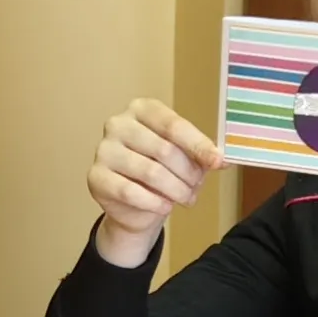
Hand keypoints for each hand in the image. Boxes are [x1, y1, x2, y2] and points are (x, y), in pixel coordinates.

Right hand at [87, 98, 218, 268]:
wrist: (131, 202)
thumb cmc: (160, 170)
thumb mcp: (184, 156)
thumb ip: (200, 154)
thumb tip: (221, 160)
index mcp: (142, 109)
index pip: (174, 125)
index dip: (199, 145)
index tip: (218, 162)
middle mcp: (118, 124)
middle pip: (164, 150)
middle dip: (187, 173)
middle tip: (196, 188)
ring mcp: (103, 150)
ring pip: (150, 172)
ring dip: (175, 190)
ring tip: (185, 198)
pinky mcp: (95, 177)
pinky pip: (131, 192)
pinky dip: (155, 203)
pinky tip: (165, 207)